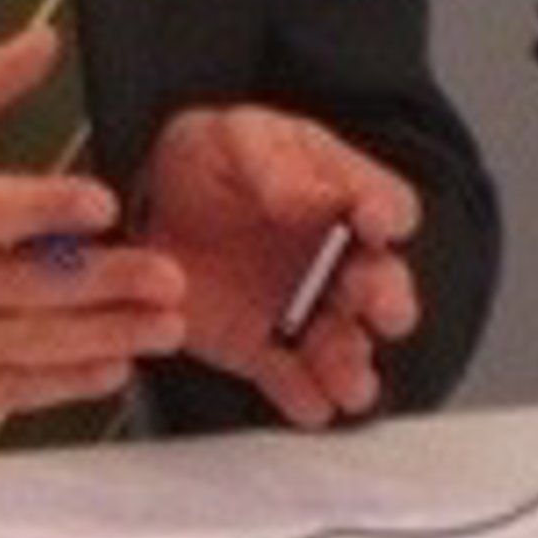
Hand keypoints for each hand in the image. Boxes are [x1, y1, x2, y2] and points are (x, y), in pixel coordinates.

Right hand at [0, 26, 186, 465]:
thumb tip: (42, 39)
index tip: (101, 202)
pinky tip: (113, 364)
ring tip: (166, 324)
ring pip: (30, 344)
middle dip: (103, 283)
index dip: (44, 206)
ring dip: (105, 335)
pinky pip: (14, 391)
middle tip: (169, 276)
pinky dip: (67, 380)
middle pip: (22, 285)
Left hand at [139, 105, 420, 427]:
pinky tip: (309, 400)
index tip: (371, 220)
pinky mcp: (268, 353)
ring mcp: (307, 312)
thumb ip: (270, 161)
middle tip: (373, 302)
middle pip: (385, 286)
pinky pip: (298, 385)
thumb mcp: (230, 138)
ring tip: (348, 379)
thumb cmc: (205, 162)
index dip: (388, 214)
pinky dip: (308, 398)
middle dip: (387, 298)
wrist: (148, 210)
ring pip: (350, 347)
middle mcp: (337, 261)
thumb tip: (305, 195)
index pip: (389, 206)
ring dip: (355, 365)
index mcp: (339, 196)